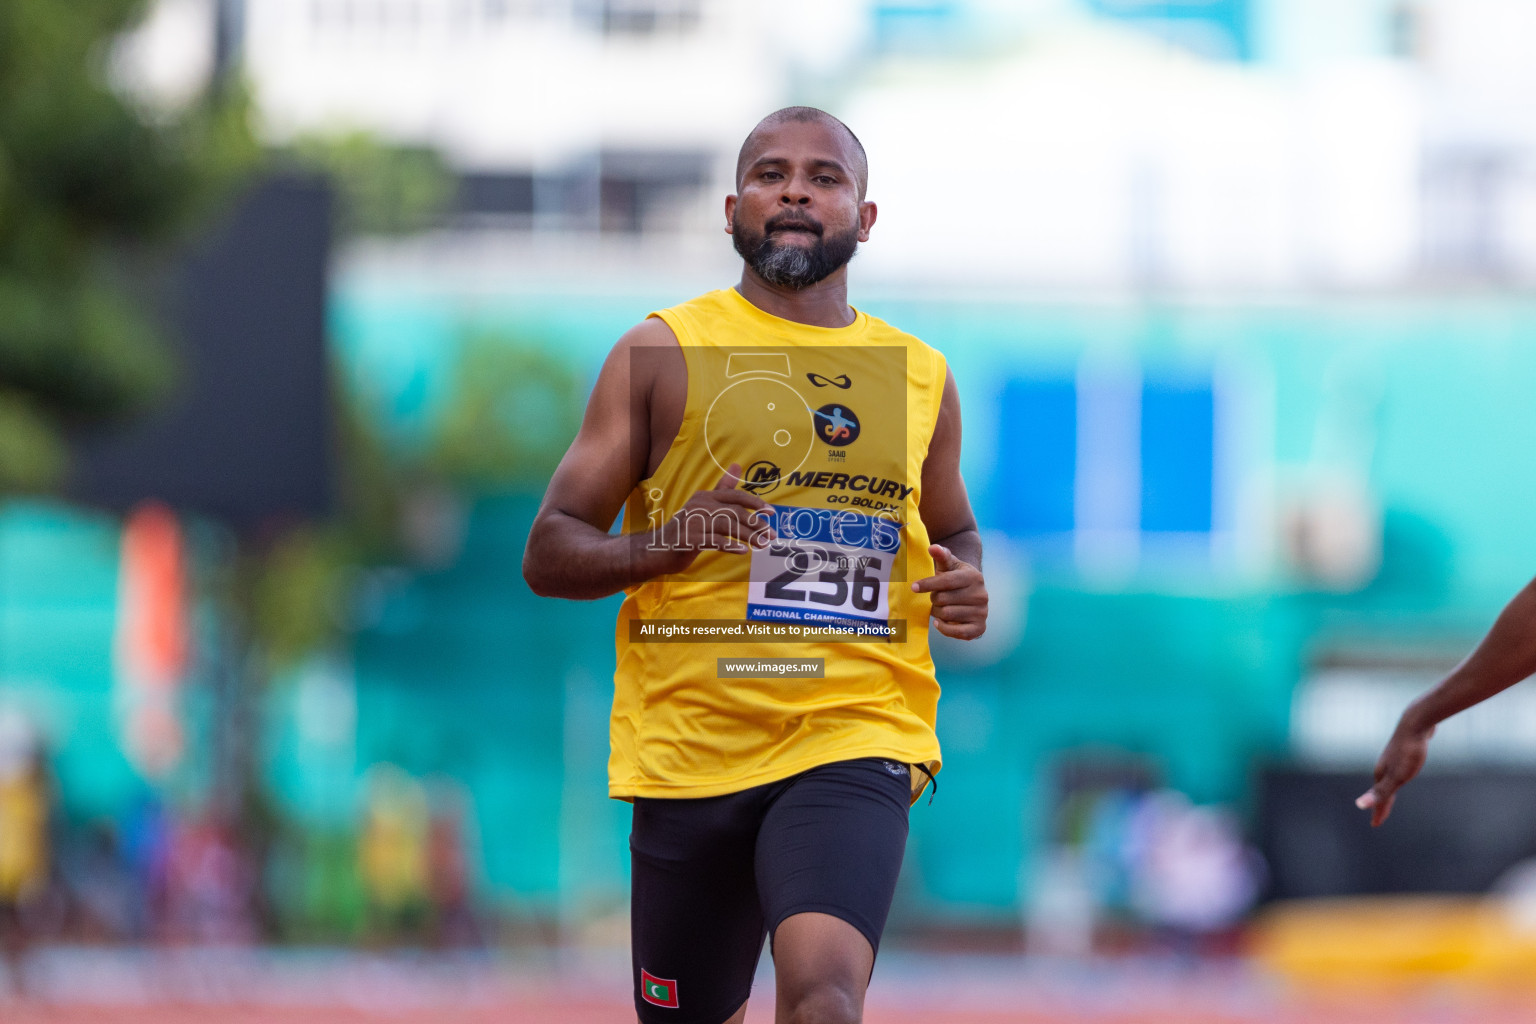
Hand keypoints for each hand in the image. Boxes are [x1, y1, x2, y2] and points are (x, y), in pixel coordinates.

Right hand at [648, 464, 775, 572]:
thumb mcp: (703, 506)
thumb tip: (737, 465)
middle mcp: (700, 506)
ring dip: (748, 536)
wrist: (658, 548)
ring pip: (728, 526)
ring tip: (762, 545)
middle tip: (771, 535)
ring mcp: (694, 522)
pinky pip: (715, 541)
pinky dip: (731, 546)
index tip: (771, 513)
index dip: (755, 503)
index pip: (735, 496)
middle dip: (756, 524)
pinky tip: (743, 551)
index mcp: (705, 496)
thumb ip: (722, 488)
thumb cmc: (686, 528)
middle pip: (735, 512)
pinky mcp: (690, 539)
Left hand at [911, 544, 987, 639]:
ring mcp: (982, 612)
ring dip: (938, 612)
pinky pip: (957, 632)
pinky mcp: (980, 627)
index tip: (913, 587)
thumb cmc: (955, 578)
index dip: (928, 584)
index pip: (946, 581)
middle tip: (935, 598)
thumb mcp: (949, 565)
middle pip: (943, 599)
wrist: (971, 594)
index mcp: (973, 577)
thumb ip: (942, 555)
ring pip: (947, 614)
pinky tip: (940, 622)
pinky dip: (944, 628)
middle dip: (934, 599)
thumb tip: (932, 548)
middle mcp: (981, 595)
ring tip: (941, 607)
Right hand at [1355, 719, 1434, 826]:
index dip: (1378, 812)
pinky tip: (1402, 770)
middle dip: (1381, 803)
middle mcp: (1385, 767)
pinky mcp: (1403, 751)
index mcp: (1382, 774)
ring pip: (1389, 778)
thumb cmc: (1408, 751)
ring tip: (1388, 795)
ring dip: (1387, 789)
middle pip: (1382, 789)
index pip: (1379, 799)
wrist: (1416, 723)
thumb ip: (1380, 792)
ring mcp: (1393, 758)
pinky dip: (1397, 776)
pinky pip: (1398, 768)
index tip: (1375, 825)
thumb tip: (1359, 805)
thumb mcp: (1397, 776)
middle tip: (1379, 816)